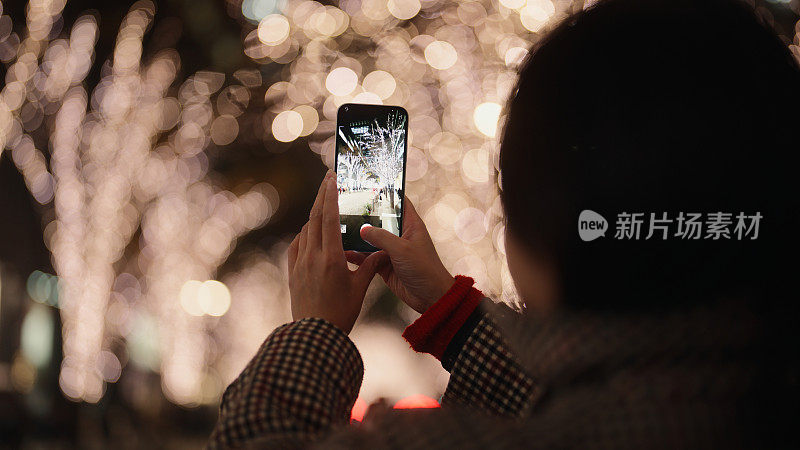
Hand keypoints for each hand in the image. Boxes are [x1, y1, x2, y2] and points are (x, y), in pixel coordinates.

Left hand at [288, 171, 383, 333]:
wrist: (314, 335)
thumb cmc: (341, 313)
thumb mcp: (360, 289)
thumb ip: (370, 266)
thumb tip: (382, 252)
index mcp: (331, 258)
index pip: (329, 219)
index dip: (330, 196)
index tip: (331, 179)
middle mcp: (312, 257)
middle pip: (314, 219)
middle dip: (321, 197)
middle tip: (327, 180)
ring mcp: (299, 264)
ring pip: (305, 231)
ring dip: (314, 216)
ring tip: (324, 207)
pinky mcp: (292, 272)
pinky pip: (296, 246)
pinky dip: (305, 235)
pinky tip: (311, 235)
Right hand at [345, 198, 453, 313]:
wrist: (430, 297)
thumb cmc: (424, 269)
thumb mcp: (402, 249)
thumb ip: (381, 237)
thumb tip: (362, 229)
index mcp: (411, 224)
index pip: (399, 201)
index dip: (386, 192)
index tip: (368, 184)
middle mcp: (400, 235)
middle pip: (380, 219)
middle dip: (364, 215)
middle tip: (344, 205)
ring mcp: (391, 250)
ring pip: (371, 239)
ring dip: (357, 237)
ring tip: (338, 228)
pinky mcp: (384, 264)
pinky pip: (367, 257)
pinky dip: (356, 255)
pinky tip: (343, 252)